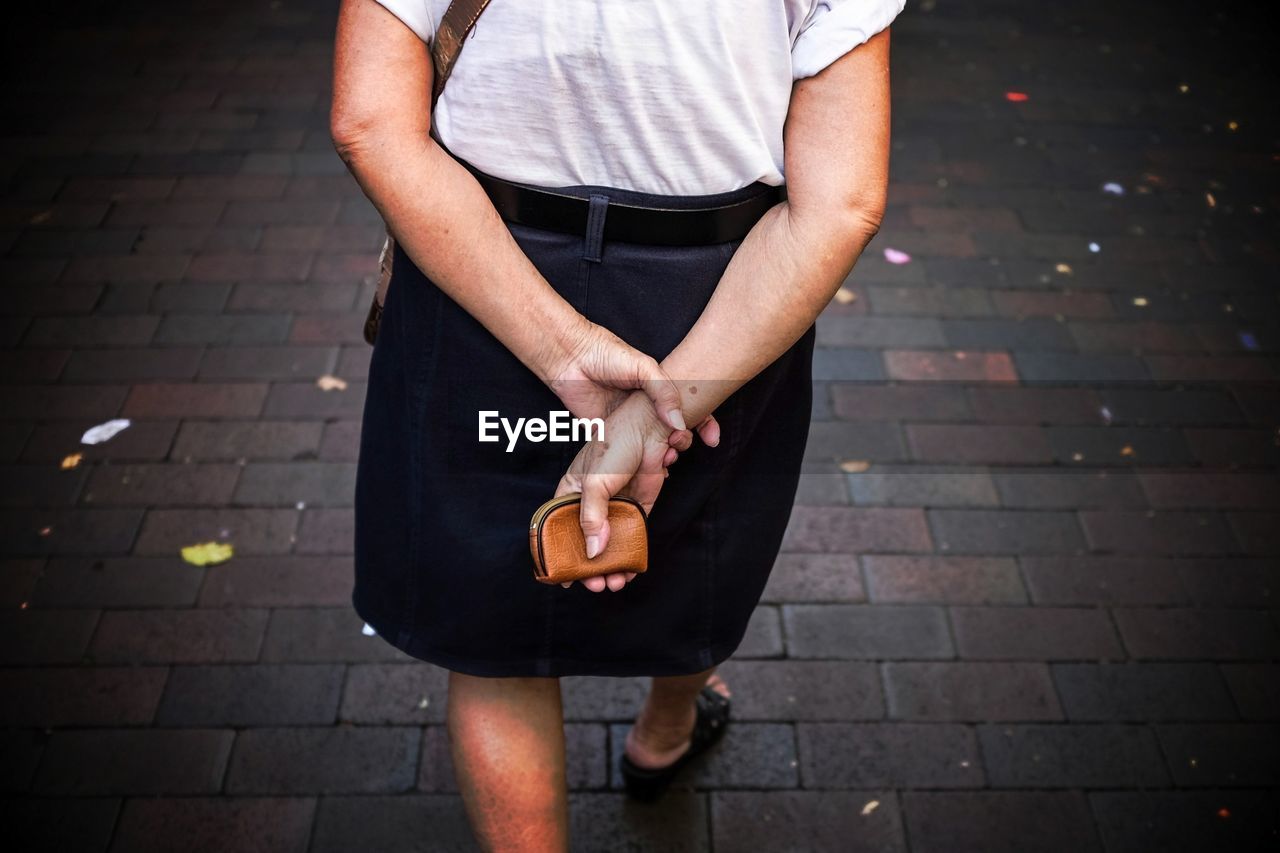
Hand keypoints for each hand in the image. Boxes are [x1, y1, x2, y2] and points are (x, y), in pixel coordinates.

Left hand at [546, 319, 720, 448]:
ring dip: (663, 455)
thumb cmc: (606, 354)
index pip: (690, 407)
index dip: (705, 422)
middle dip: (683, 442)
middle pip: (673, 429)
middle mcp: (645, 406)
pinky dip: (638, 464)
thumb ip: (664, 392)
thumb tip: (677, 422)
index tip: (712, 438)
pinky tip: (647, 471)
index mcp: (658, 388)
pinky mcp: (606, 433)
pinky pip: (626, 453)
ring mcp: (626, 421)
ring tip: (666, 461)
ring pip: (652, 444)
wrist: (569, 357)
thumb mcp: (643, 366)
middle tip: (680, 448)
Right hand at [552, 390, 672, 591]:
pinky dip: (629, 556)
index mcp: (571, 491)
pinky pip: (630, 537)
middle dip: (589, 568)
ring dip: (610, 566)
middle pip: (585, 541)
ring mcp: (614, 506)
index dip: (557, 553)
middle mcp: (591, 502)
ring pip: (608, 544)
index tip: (561, 578)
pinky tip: (629, 571)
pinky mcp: (637, 507)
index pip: (557, 527)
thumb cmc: (615, 444)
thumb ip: (593, 516)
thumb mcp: (595, 482)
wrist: (651, 428)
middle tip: (595, 585)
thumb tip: (594, 552)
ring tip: (614, 583)